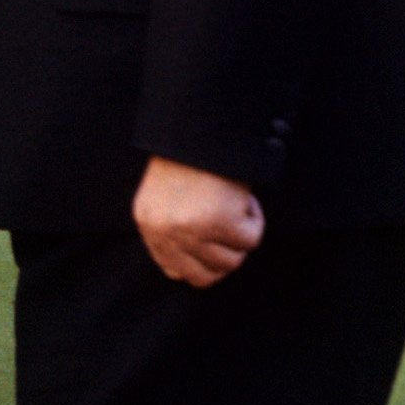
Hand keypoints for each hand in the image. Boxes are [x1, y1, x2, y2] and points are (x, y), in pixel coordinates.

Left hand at [134, 155, 263, 285]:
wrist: (201, 127)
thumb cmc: (190, 158)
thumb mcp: (168, 198)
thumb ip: (175, 231)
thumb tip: (194, 272)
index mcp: (149, 226)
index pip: (175, 271)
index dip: (201, 264)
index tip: (216, 246)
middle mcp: (165, 233)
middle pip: (205, 276)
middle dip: (226, 255)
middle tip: (232, 228)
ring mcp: (191, 230)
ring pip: (232, 260)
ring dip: (241, 235)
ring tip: (234, 204)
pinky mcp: (220, 221)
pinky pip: (251, 239)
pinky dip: (255, 219)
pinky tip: (242, 197)